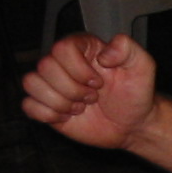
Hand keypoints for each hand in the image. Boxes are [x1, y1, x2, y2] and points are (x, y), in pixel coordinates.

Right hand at [22, 34, 158, 148]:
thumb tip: (104, 54)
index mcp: (83, 48)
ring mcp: (52, 84)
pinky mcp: (46, 105)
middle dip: (72, 88)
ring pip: (32, 83)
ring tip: (81, 107)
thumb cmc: (136, 94)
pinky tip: (68, 116)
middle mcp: (63, 63)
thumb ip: (128, 49)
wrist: (133, 124)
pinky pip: (28, 105)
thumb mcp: (143, 67)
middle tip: (93, 97)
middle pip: (45, 66)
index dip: (79, 70)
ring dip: (60, 102)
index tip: (99, 83)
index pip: (61, 48)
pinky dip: (48, 114)